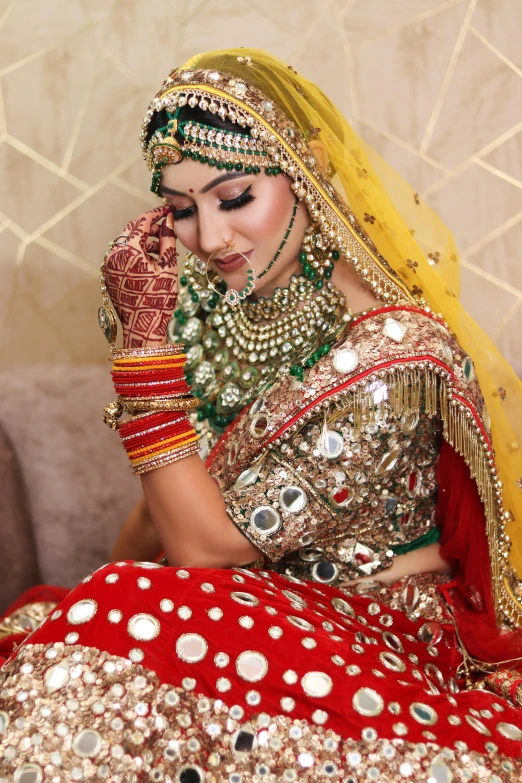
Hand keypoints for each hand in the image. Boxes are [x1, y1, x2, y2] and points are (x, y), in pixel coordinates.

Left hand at [104, 206, 177, 347]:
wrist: (143, 328)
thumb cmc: (158, 299)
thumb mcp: (168, 267)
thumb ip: (168, 241)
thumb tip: (169, 221)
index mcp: (127, 250)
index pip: (141, 222)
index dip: (156, 213)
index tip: (168, 210)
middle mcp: (113, 255)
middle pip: (132, 231)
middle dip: (150, 228)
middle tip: (167, 228)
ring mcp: (109, 266)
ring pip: (127, 244)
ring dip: (144, 242)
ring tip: (164, 248)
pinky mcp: (109, 276)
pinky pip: (122, 257)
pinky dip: (136, 254)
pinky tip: (152, 261)